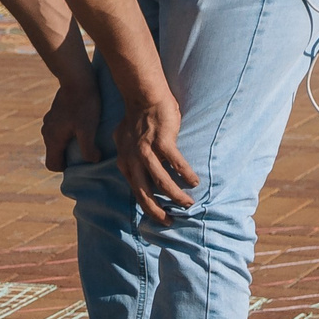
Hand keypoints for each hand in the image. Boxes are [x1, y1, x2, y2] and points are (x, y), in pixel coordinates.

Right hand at [41, 81, 100, 171]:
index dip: (65, 168)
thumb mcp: (88, 129)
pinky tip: (82, 124)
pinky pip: (59, 130)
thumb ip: (88, 148)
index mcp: (53, 139)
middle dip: (69, 156)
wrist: (77, 78)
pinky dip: (68, 132)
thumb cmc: (84, 104)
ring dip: (69, 144)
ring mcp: (49, 121)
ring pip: (57, 141)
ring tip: (86, 137)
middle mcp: (47, 131)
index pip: (53, 165)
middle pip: (55, 153)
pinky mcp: (55, 113)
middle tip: (87, 151)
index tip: (80, 162)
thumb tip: (92, 160)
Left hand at [114, 82, 196, 221]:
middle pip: (144, 194)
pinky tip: (194, 182)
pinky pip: (176, 164)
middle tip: (169, 222)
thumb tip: (130, 163)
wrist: (143, 96)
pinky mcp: (162, 142)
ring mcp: (147, 151)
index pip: (135, 190)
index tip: (159, 216)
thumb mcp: (125, 139)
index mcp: (124, 161)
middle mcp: (133, 159)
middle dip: (157, 211)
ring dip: (176, 195)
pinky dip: (185, 174)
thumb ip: (128, 153)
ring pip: (161, 182)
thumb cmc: (138, 117)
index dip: (147, 206)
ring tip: (188, 203)